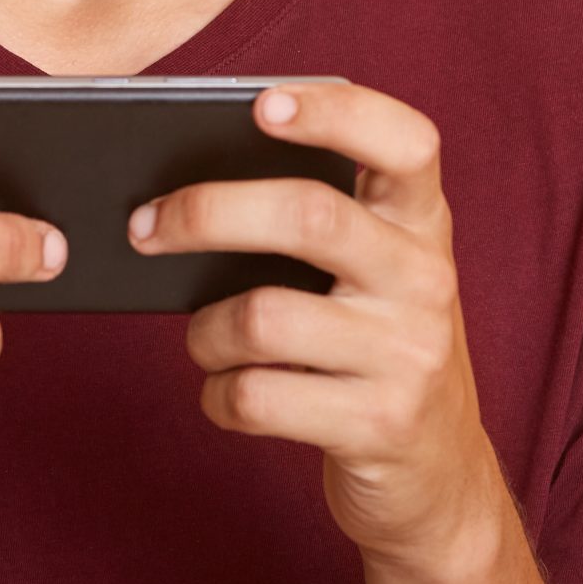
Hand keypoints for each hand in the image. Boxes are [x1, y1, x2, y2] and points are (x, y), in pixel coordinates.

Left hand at [128, 81, 505, 577]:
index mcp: (422, 224)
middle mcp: (425, 279)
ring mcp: (409, 355)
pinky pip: (259, 396)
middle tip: (144, 226)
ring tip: (203, 339)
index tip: (261, 104)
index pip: (404, 142)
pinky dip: (219, 396)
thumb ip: (314, 228)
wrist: (438, 479)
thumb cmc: (372, 349)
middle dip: (207, 213)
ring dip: (205, 331)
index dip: (335, 111)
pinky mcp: (380, 425)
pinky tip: (226, 394)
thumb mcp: (372, 278)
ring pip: (264, 316)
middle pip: (308, 215)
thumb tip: (180, 191)